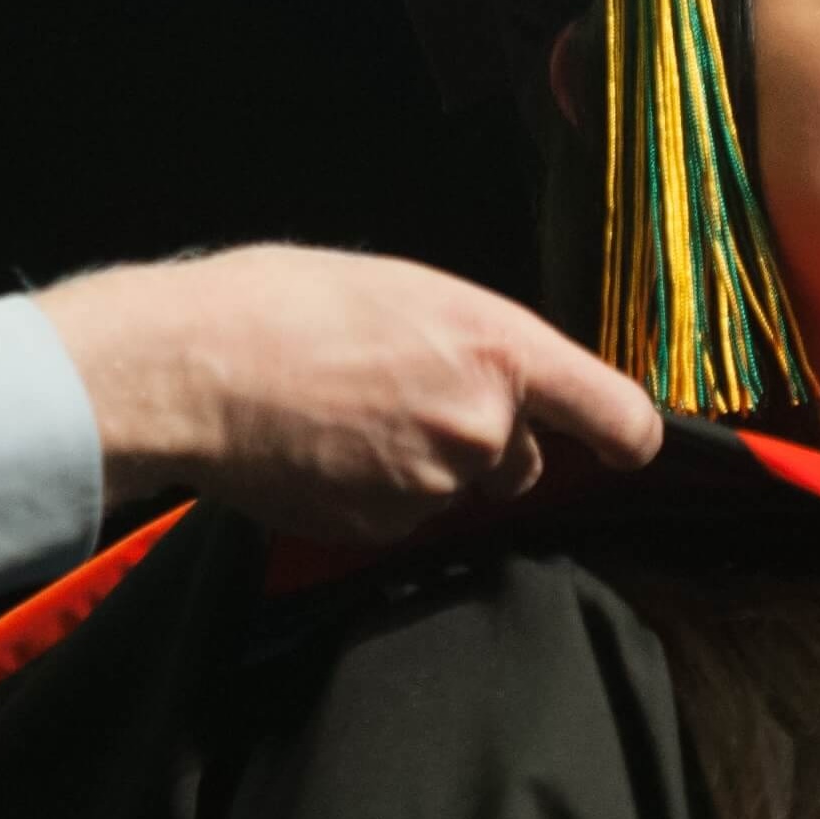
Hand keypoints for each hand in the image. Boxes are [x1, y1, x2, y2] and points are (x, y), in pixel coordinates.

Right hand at [34, 245, 662, 542]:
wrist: (190, 369)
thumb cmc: (283, 304)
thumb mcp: (404, 289)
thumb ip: (477, 342)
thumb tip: (507, 382)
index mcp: (500, 350)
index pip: (618, 416)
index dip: (628, 434)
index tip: (628, 444)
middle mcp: (483, 427)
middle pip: (525, 458)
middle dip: (487, 438)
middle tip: (407, 390)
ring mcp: (433, 488)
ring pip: (459, 487)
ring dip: (425, 463)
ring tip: (349, 411)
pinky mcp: (382, 529)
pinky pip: (404, 515)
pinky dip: (377, 491)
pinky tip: (326, 448)